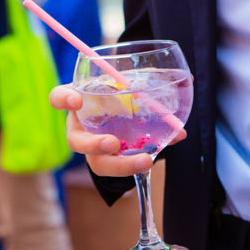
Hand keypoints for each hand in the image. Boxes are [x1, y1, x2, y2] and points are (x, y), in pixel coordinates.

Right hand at [49, 84, 187, 177]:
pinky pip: (119, 168)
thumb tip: (190, 80)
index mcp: (79, 100)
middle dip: (92, 145)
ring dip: (120, 165)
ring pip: (98, 163)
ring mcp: (94, 148)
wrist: (123, 112)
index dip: (63, 100)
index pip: (59, 98)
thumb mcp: (132, 84)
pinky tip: (156, 156)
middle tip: (113, 143)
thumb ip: (153, 82)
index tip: (76, 101)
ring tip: (144, 160)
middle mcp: (81, 127)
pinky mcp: (109, 162)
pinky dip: (138, 164)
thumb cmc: (120, 94)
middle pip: (76, 141)